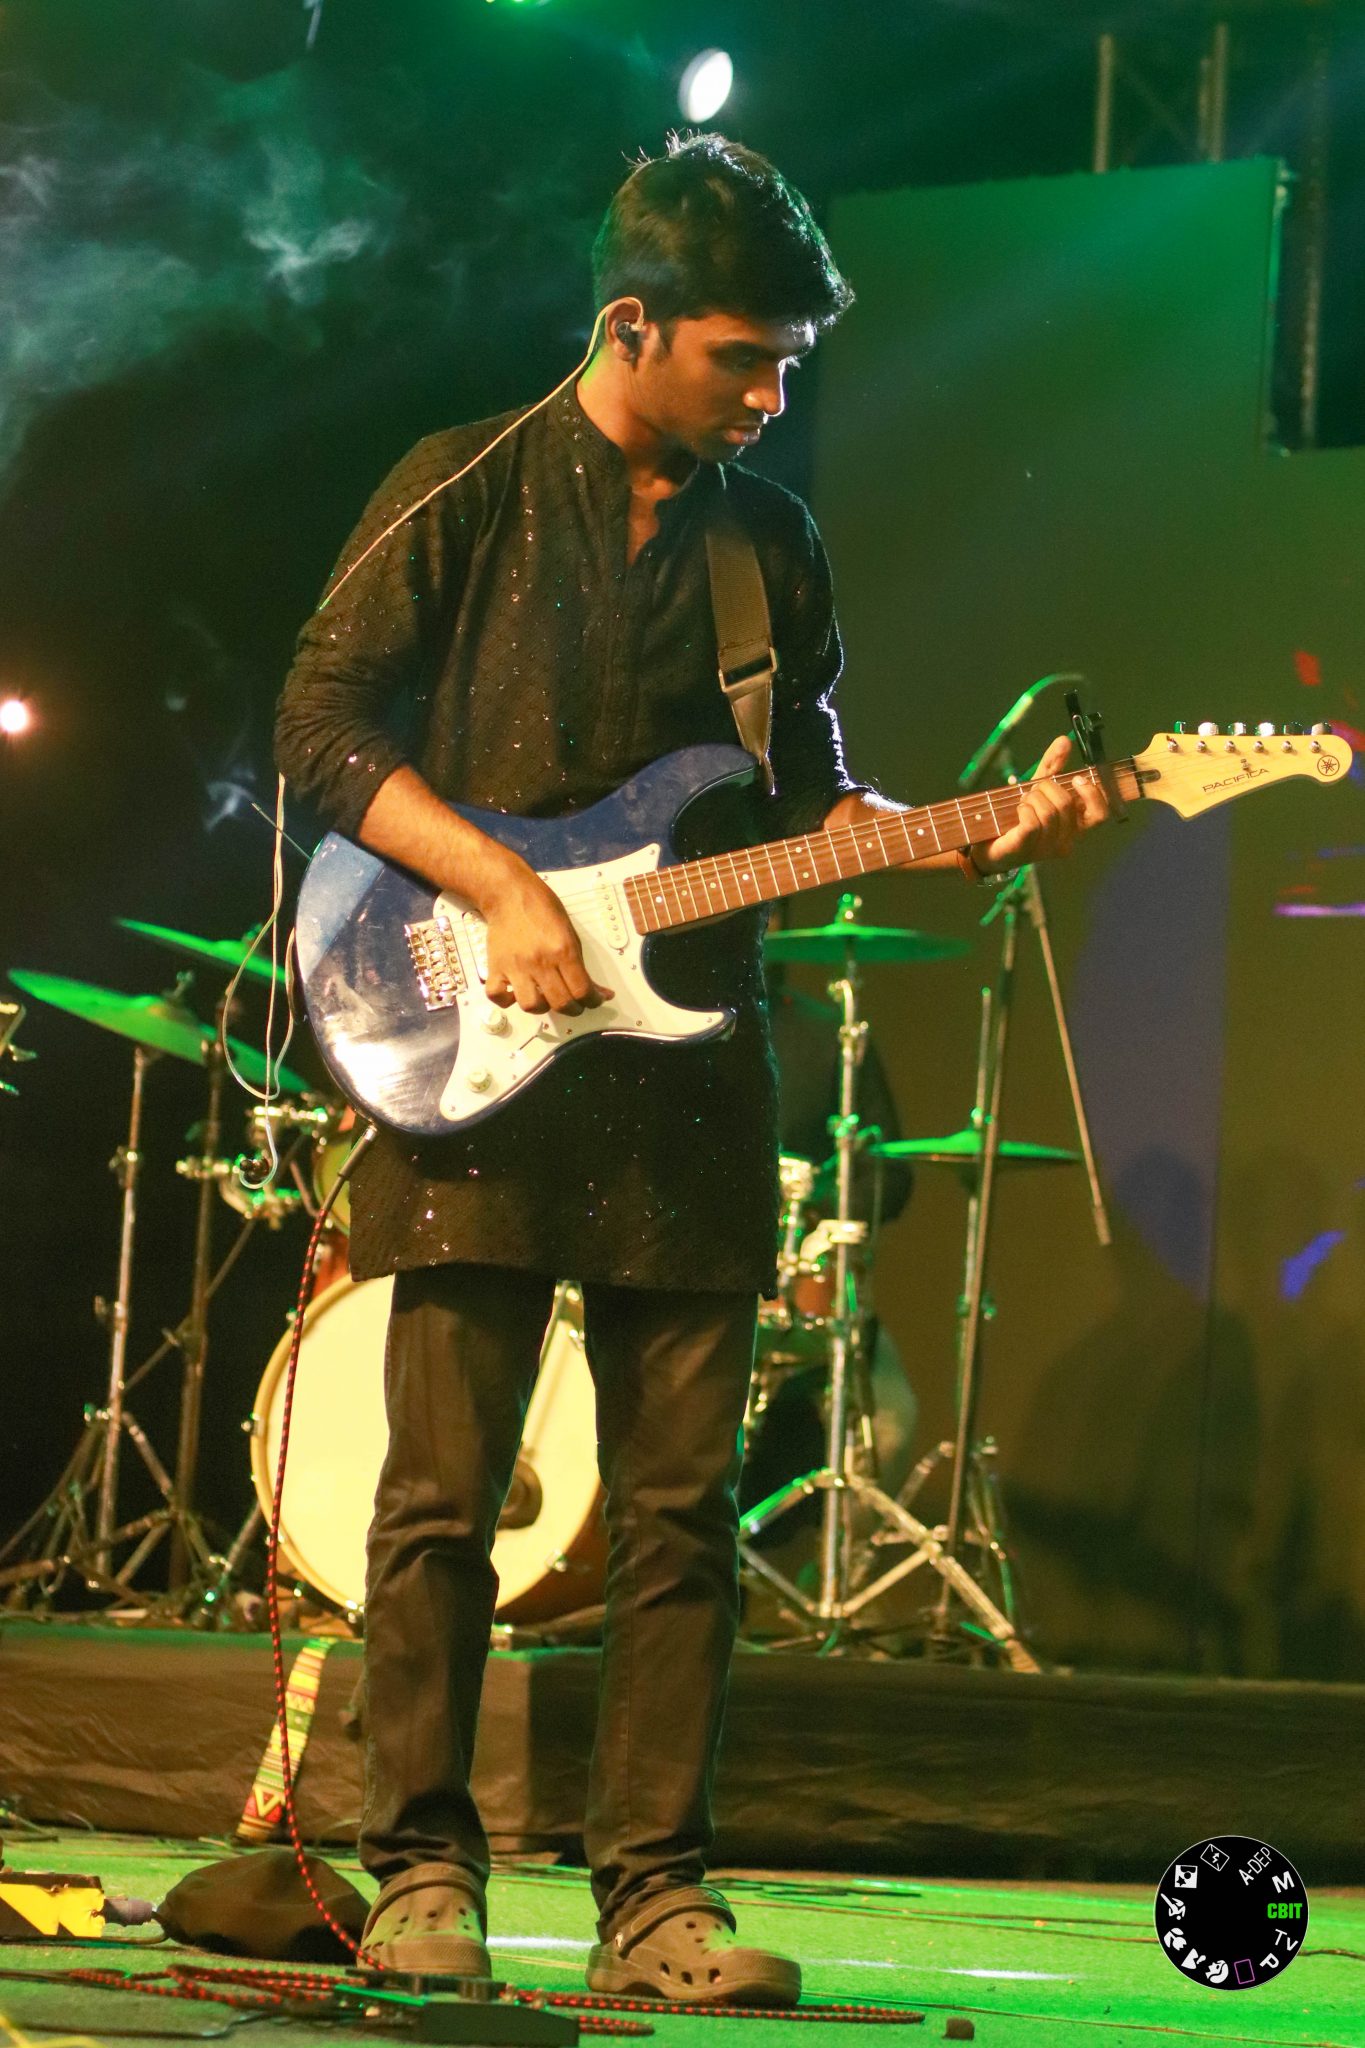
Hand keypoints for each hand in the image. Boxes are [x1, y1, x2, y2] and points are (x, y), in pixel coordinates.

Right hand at [481, 860, 612, 1015]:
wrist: (510, 894)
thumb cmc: (542, 909)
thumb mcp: (570, 934)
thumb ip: (583, 966)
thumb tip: (600, 992)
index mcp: (562, 950)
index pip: (582, 991)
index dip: (592, 1002)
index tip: (592, 1001)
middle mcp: (540, 961)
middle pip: (560, 1003)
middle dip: (573, 1009)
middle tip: (573, 1004)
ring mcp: (516, 966)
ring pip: (531, 1005)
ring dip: (542, 1008)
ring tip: (545, 998)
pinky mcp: (495, 967)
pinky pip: (497, 995)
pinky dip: (506, 1000)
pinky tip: (515, 993)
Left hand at [974, 734, 1108, 873]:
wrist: (989, 844)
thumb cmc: (1018, 818)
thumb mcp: (1038, 788)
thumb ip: (1053, 765)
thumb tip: (1064, 740)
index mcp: (1075, 827)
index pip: (1100, 814)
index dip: (1093, 794)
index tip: (1076, 779)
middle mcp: (1066, 841)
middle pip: (1067, 805)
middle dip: (1047, 788)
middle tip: (1034, 790)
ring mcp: (1047, 849)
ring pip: (1049, 812)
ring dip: (1032, 798)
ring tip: (1023, 801)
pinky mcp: (1026, 849)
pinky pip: (1032, 823)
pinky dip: (1023, 809)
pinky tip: (1018, 810)